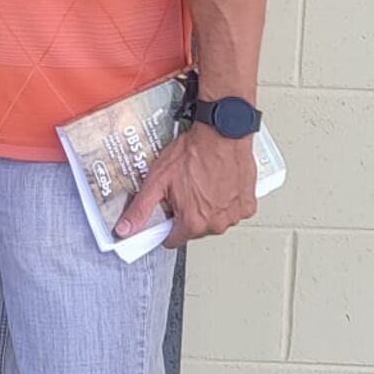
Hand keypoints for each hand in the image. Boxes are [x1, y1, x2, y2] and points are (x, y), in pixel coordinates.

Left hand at [116, 124, 255, 247]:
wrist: (222, 133)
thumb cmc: (193, 152)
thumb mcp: (158, 180)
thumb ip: (141, 209)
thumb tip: (125, 229)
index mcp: (193, 222)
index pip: (172, 240)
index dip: (166, 225)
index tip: (168, 212)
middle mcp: (215, 224)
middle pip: (194, 229)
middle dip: (188, 213)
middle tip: (186, 189)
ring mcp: (234, 215)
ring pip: (215, 220)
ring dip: (209, 207)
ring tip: (203, 182)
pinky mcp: (247, 205)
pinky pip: (233, 210)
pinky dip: (227, 200)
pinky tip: (220, 184)